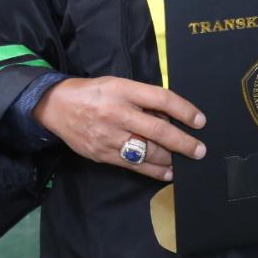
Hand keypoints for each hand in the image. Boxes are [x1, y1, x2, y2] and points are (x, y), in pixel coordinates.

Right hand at [33, 76, 206, 181]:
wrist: (56, 106)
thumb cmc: (95, 93)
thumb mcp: (120, 85)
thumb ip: (144, 99)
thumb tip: (173, 116)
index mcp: (124, 91)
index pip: (162, 99)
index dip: (184, 110)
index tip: (201, 121)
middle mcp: (117, 113)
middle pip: (158, 130)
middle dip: (183, 142)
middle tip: (200, 150)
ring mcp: (108, 136)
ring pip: (147, 151)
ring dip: (171, 158)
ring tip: (187, 162)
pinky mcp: (102, 154)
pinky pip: (133, 165)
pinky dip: (153, 170)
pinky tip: (168, 172)